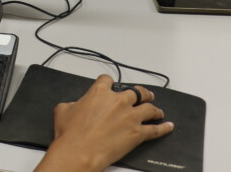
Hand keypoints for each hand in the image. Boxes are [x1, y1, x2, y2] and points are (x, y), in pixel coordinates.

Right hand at [34, 74, 174, 171]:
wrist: (80, 151)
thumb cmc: (70, 133)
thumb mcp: (62, 110)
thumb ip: (72, 103)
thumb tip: (74, 105)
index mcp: (100, 93)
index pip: (107, 80)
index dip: (108, 82)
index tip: (110, 84)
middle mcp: (118, 101)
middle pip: (136, 92)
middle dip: (141, 93)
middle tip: (143, 95)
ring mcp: (130, 117)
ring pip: (149, 108)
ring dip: (154, 108)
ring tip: (157, 110)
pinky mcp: (138, 133)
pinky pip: (156, 129)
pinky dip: (164, 127)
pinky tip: (168, 126)